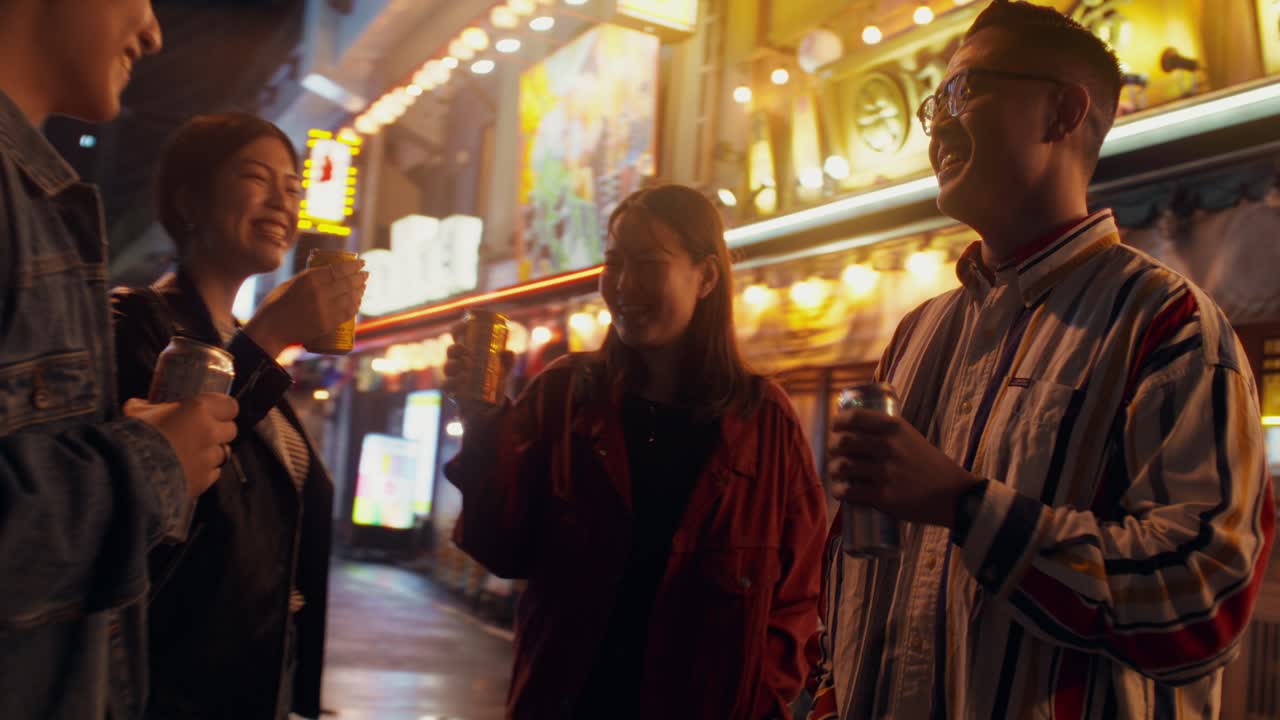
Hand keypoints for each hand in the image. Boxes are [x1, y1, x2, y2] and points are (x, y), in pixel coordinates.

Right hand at [125, 393, 238, 498]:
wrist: (130, 472)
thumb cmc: (134, 436)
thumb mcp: (137, 413)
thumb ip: (146, 407)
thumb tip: (142, 404)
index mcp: (199, 409)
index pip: (230, 406)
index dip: (224, 409)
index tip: (214, 411)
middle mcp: (210, 432)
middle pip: (231, 430)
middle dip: (219, 431)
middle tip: (201, 432)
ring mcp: (209, 458)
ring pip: (224, 453)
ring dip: (212, 452)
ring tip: (193, 452)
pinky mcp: (205, 480)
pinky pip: (214, 473)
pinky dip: (205, 471)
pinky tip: (188, 469)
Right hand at [242, 260, 368, 356]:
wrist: (270, 330)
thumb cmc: (275, 305)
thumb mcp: (289, 284)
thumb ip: (307, 278)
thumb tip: (326, 272)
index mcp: (309, 279)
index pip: (339, 270)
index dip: (353, 266)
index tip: (362, 263)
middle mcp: (320, 293)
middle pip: (348, 282)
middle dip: (360, 277)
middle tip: (365, 274)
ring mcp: (326, 309)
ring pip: (350, 297)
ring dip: (359, 290)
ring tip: (363, 286)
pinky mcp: (327, 324)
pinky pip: (347, 313)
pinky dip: (355, 306)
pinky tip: (357, 301)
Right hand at [442, 321, 514, 422]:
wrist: (486, 403)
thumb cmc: (491, 380)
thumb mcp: (502, 369)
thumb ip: (507, 360)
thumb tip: (509, 352)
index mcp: (466, 352)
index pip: (457, 336)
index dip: (458, 328)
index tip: (465, 324)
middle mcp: (457, 362)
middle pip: (450, 351)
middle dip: (456, 348)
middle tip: (467, 351)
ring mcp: (453, 376)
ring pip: (447, 367)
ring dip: (455, 364)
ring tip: (467, 365)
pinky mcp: (452, 390)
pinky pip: (446, 385)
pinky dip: (453, 381)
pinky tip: (462, 378)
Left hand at [827, 408, 980, 527]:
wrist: (953, 494)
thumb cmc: (929, 465)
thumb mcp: (910, 437)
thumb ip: (887, 433)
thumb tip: (855, 429)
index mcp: (894, 427)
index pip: (854, 418)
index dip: (838, 422)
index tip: (835, 427)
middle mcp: (887, 446)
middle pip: (843, 442)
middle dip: (832, 447)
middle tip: (833, 453)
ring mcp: (885, 472)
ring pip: (843, 467)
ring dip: (834, 470)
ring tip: (835, 472)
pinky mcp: (883, 496)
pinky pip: (850, 492)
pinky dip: (840, 492)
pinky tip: (840, 491)